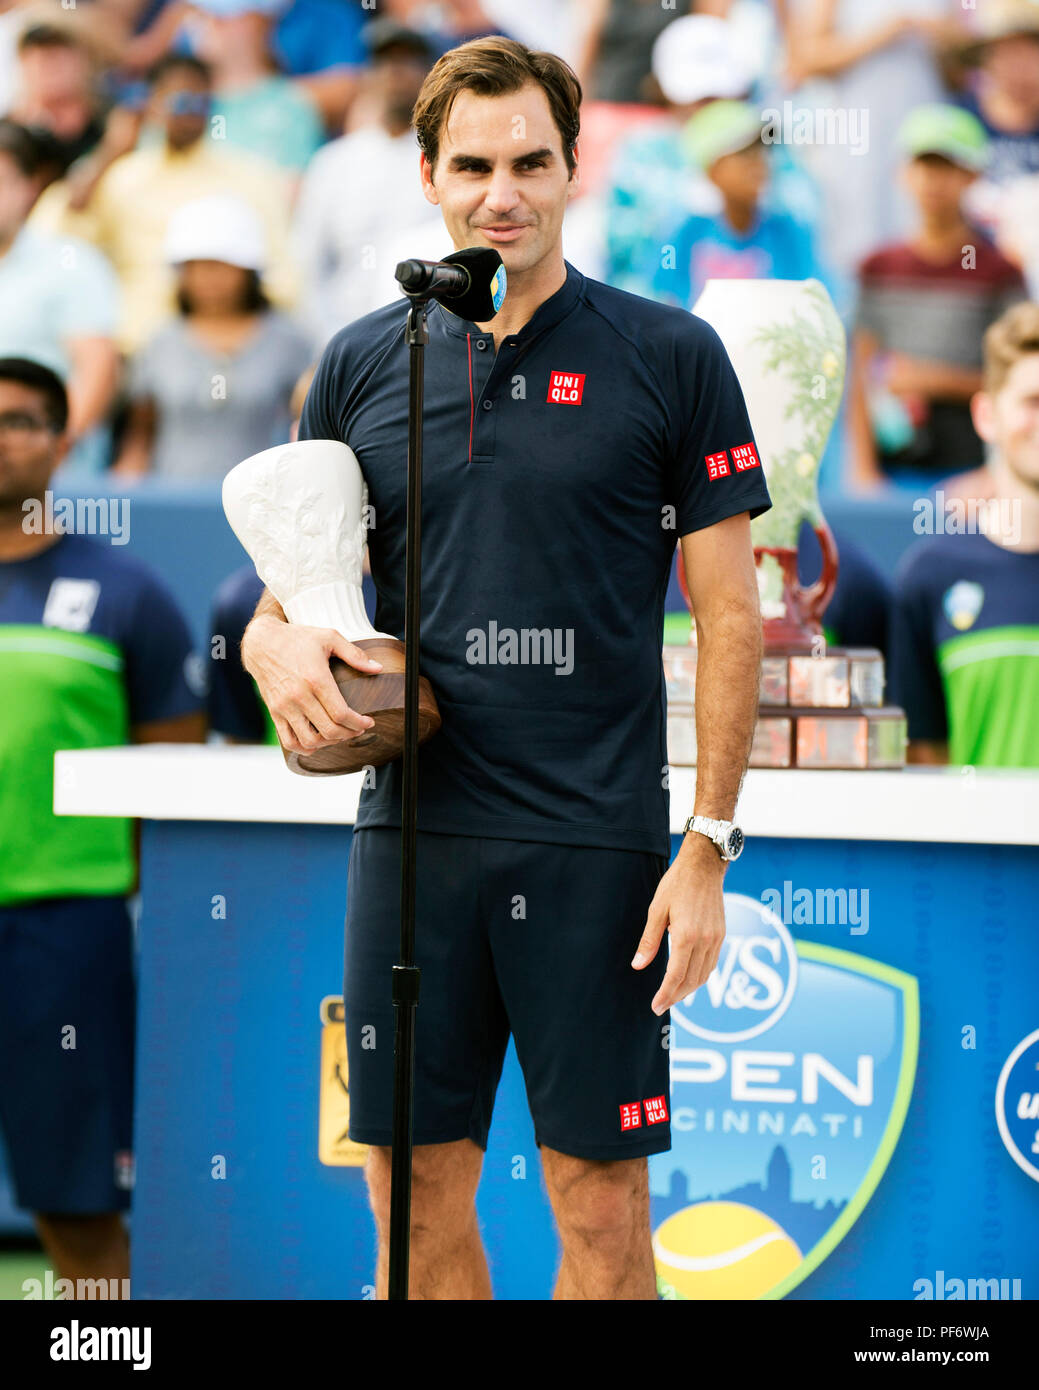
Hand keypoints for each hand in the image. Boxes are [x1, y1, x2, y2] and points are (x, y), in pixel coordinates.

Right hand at [241, 616, 382, 754]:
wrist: (262, 642)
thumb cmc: (297, 639)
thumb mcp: (329, 638)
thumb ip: (354, 654)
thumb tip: (377, 668)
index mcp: (315, 679)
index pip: (341, 713)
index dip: (359, 723)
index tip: (368, 722)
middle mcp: (299, 696)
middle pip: (329, 730)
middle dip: (349, 734)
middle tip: (357, 728)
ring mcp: (284, 707)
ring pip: (310, 740)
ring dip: (329, 742)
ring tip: (339, 734)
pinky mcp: (274, 712)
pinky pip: (289, 740)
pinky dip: (305, 747)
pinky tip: (317, 741)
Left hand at [631, 835, 726, 1014]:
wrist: (705, 866)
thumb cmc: (677, 884)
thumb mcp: (657, 909)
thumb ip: (649, 941)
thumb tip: (638, 965)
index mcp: (686, 935)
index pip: (676, 976)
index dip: (665, 994)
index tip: (655, 1007)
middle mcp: (705, 941)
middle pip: (691, 981)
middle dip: (675, 997)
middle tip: (660, 1006)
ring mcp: (716, 939)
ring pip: (704, 975)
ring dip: (688, 990)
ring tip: (672, 996)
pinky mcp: (721, 935)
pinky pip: (711, 964)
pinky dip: (699, 976)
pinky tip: (688, 978)